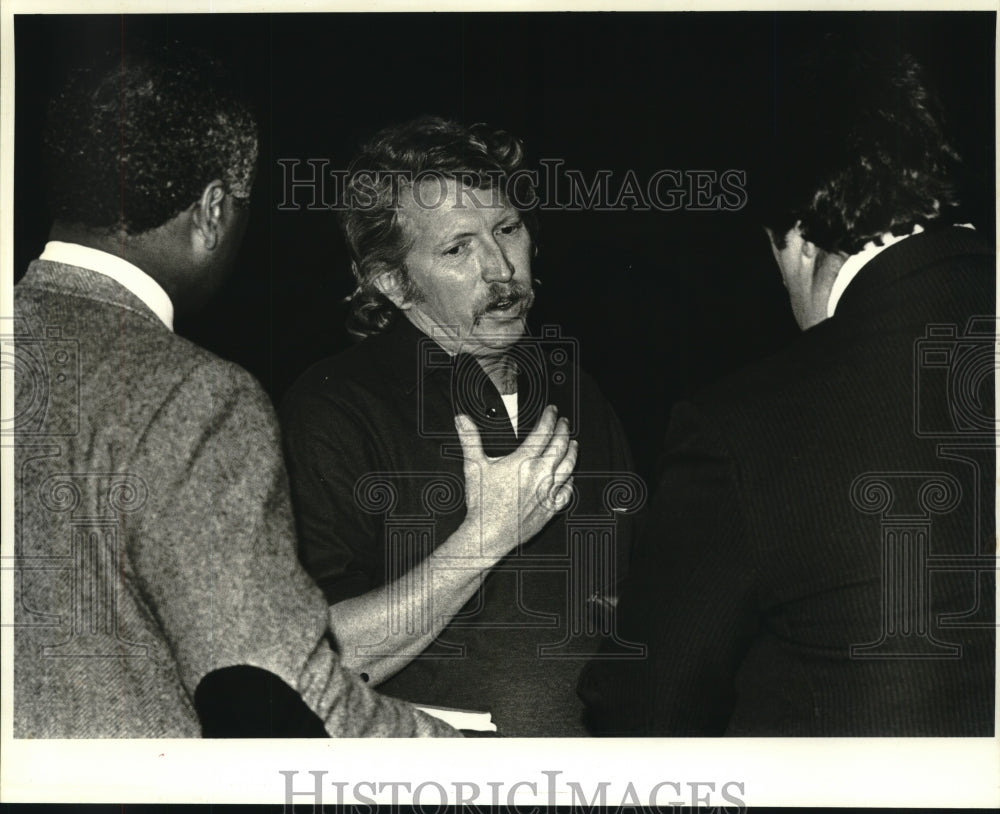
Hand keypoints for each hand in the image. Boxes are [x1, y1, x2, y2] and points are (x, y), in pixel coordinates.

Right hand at [455, 405, 577, 558]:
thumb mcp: (474, 466)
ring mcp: (548, 491)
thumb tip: (462, 419)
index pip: (543, 432)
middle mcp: (540, 474)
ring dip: (572, 452)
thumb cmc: (482, 503)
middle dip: (564, 430)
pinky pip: (567, 491)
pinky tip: (569, 477)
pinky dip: (570, 481)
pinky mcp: (550, 508)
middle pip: (560, 446)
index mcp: (524, 460)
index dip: (550, 418)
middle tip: (564, 422)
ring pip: (568, 467)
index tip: (552, 411)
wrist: (489, 535)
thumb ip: (470, 439)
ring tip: (574, 444)